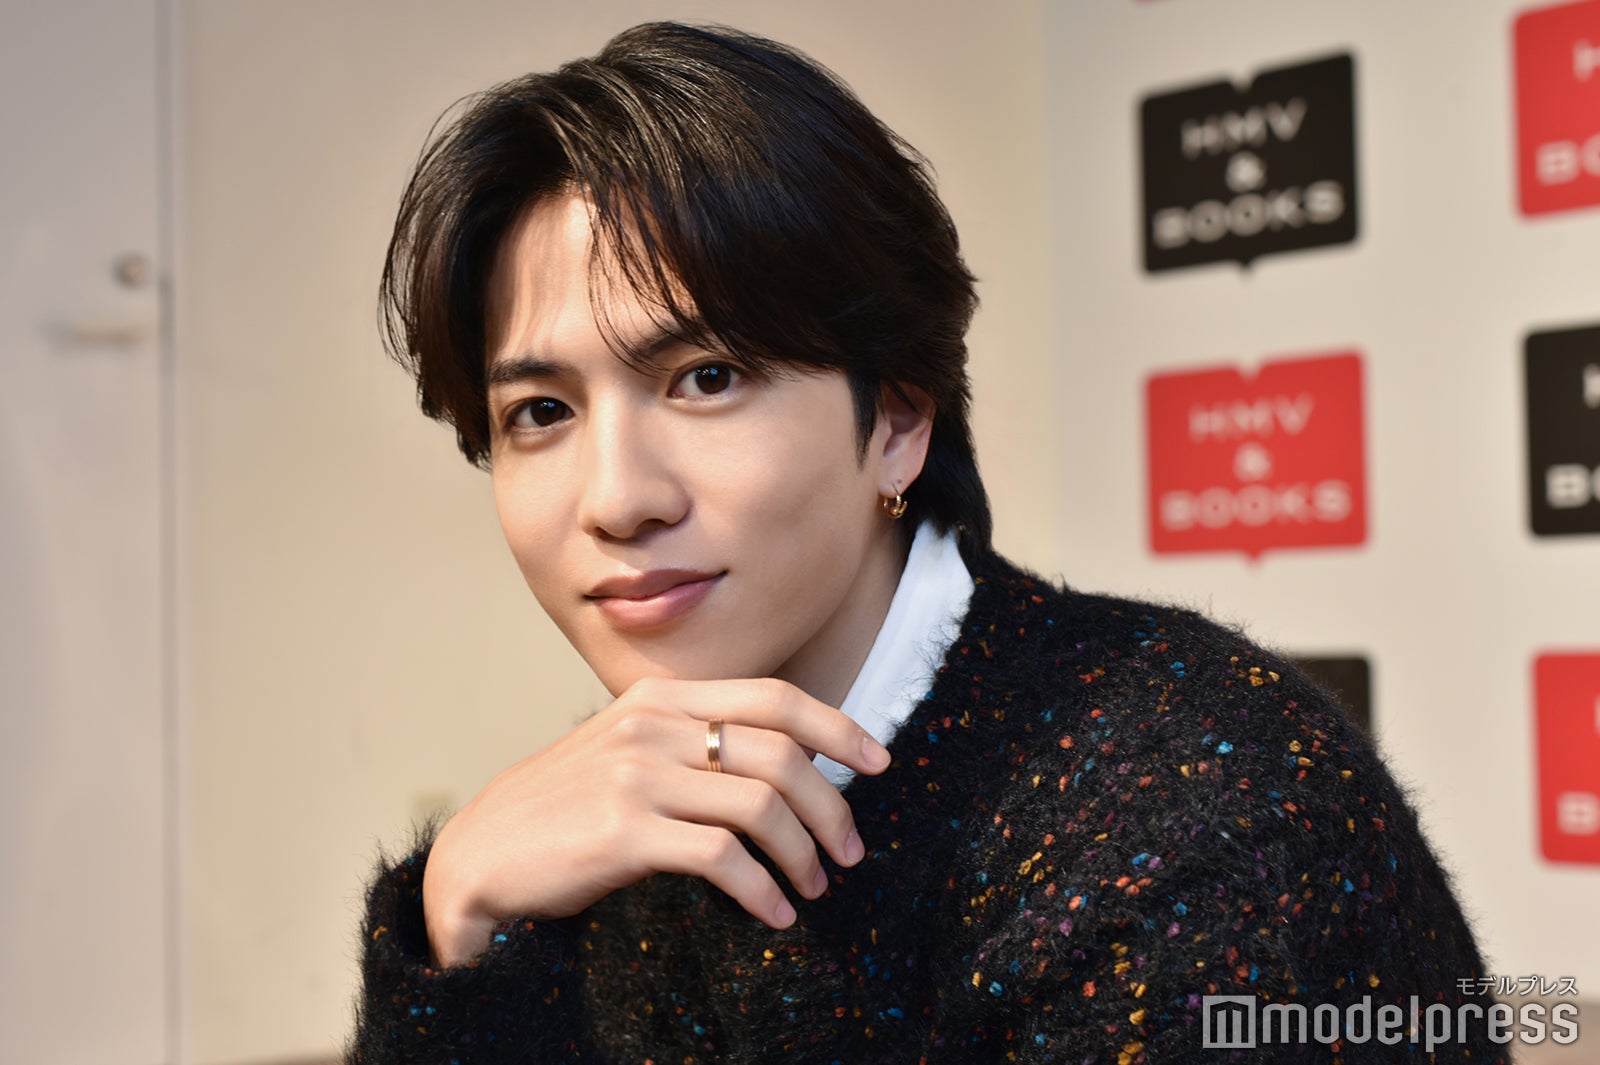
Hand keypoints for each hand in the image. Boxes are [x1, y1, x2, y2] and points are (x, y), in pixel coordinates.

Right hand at [421, 676, 891, 966]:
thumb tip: (788, 764)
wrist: (481, 856)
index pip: (774, 696)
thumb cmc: (565, 812)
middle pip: (781, 752)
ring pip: (761, 805)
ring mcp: (637, 774)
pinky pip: (723, 858)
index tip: (878, 760)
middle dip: (831, 805)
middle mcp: (653, 724)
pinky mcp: (624, 830)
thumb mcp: (630, 753)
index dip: (837, 725)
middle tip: (849, 851)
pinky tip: (773, 914)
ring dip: (802, 853)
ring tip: (813, 887)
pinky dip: (761, 889)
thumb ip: (694, 744)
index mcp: (661, 697)